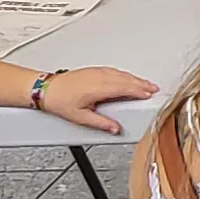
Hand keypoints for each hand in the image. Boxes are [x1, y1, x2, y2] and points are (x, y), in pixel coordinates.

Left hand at [30, 66, 156, 133]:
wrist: (46, 89)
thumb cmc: (59, 101)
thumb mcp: (80, 117)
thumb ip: (101, 123)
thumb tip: (115, 128)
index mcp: (98, 88)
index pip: (125, 88)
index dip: (139, 91)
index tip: (149, 95)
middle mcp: (99, 77)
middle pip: (126, 79)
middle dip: (141, 84)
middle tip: (153, 89)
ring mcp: (96, 72)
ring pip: (121, 74)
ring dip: (134, 79)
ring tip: (144, 84)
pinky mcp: (93, 70)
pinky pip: (114, 71)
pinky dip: (124, 75)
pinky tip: (127, 78)